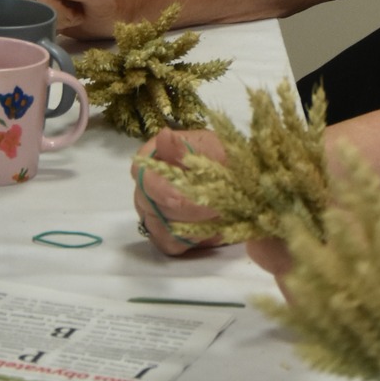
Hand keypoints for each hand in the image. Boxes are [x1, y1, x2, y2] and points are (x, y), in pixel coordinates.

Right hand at [10, 0, 118, 40]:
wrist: (104, 13)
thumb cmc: (107, 6)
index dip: (55, 6)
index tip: (76, 13)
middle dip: (48, 11)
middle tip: (70, 16)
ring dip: (39, 13)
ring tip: (62, 13)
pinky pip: (15, 0)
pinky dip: (30, 12)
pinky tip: (49, 11)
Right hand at [132, 127, 226, 254]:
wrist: (239, 183)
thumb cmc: (222, 159)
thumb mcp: (212, 148)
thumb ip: (187, 147)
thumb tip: (164, 137)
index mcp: (153, 156)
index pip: (140, 172)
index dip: (158, 187)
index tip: (178, 198)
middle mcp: (145, 184)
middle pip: (150, 203)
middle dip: (185, 209)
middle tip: (216, 208)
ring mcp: (150, 211)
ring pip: (160, 226)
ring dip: (192, 224)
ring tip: (219, 215)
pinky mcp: (162, 234)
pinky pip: (168, 243)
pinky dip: (191, 240)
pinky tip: (208, 228)